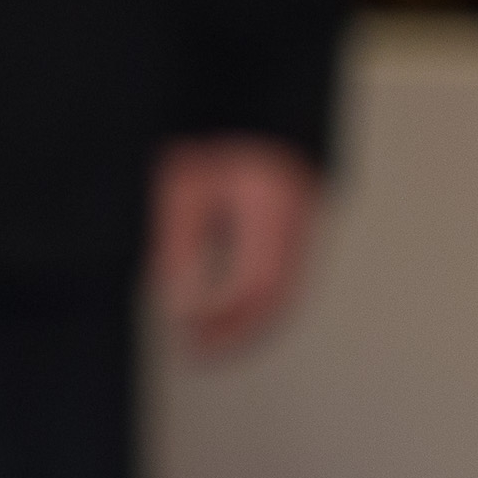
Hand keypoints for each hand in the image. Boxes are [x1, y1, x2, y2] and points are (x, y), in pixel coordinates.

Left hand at [150, 137, 319, 358]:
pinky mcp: (297, 236)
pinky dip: (259, 309)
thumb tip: (174, 298)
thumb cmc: (218, 148)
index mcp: (268, 210)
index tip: (190, 335)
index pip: (254, 281)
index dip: (225, 317)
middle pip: (278, 298)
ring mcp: (303, 231)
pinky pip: (286, 284)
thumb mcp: (183, 189)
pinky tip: (229, 318)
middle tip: (201, 354)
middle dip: (240, 333)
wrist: (256, 123)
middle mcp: (295, 224)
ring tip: (210, 345)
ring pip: (286, 297)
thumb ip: (179, 244)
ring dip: (251, 327)